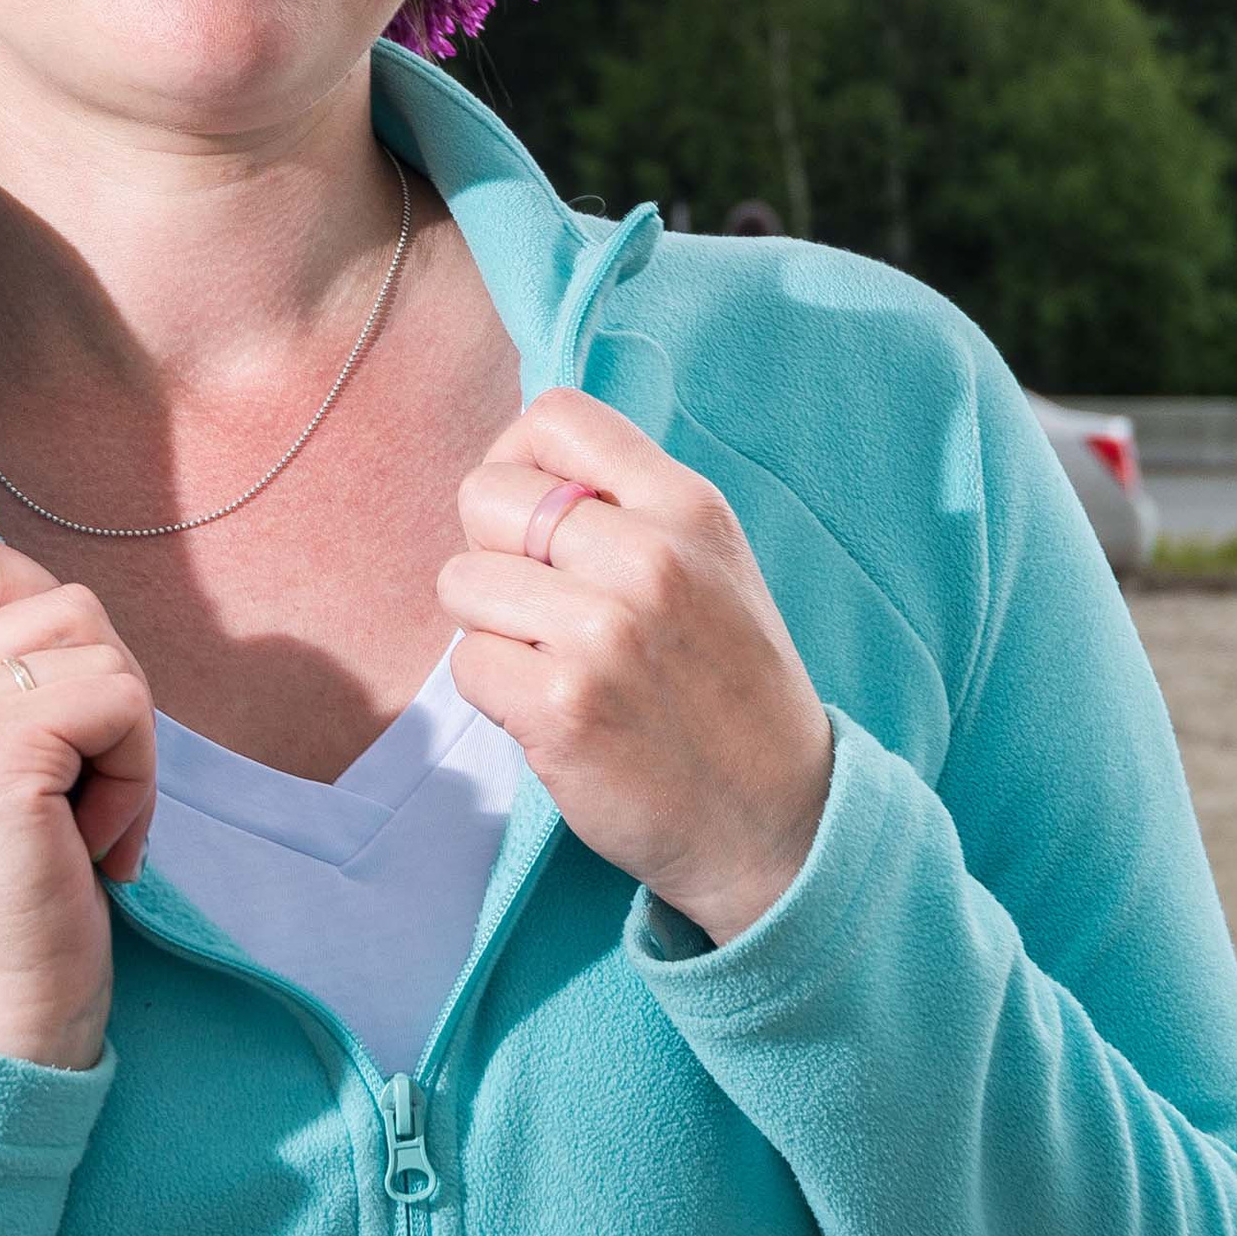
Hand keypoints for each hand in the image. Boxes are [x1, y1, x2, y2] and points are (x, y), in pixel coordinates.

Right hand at [0, 527, 155, 1067]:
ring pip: (100, 644)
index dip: (43, 617)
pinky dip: (137, 773)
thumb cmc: (11, 906)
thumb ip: (0, 680)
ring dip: (127, 738)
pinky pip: (121, 698)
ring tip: (84, 825)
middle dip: (105, 694)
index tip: (57, 725)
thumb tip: (77, 616)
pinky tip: (95, 849)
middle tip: (80, 800)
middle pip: (61, 599)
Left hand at [438, 389, 833, 946]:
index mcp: (687, 505)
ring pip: (460, 581)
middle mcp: (650, 556)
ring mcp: (605, 634)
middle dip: (492, 551)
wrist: (776, 819)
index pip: (554, 416)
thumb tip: (516, 466)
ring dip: (489, 627)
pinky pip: (467, 663)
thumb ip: (628, 504)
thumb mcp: (711, 562)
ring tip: (552, 660)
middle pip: (484, 494)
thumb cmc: (727, 685)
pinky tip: (553, 710)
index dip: (518, 462)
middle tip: (541, 606)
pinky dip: (495, 692)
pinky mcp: (564, 708)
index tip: (533, 519)